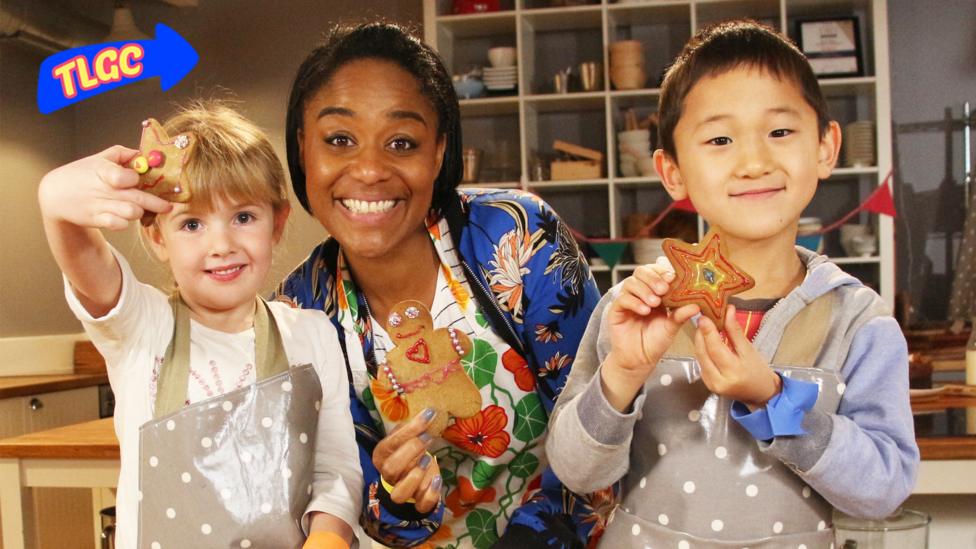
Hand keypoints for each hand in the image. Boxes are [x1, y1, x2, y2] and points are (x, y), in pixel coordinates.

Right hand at [38, 145, 171, 230]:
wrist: (55, 194)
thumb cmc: (82, 174)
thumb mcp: (98, 158)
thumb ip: (122, 154)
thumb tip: (143, 154)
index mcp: (102, 171)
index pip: (124, 177)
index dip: (134, 178)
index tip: (137, 178)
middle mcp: (103, 190)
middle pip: (137, 198)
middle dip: (157, 203)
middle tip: (168, 205)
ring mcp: (100, 206)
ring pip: (132, 213)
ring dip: (140, 211)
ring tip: (141, 207)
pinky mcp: (97, 220)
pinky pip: (120, 226)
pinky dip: (126, 223)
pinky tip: (126, 217)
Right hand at [372, 408, 442, 512]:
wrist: (412, 480)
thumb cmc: (408, 453)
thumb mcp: (405, 439)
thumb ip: (411, 429)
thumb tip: (426, 413)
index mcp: (382, 456)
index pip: (390, 443)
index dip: (410, 430)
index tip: (429, 415)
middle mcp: (388, 476)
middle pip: (391, 468)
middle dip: (411, 450)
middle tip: (428, 437)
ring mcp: (401, 492)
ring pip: (400, 493)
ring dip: (415, 475)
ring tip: (428, 459)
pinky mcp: (418, 504)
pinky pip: (421, 504)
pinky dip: (430, 493)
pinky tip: (437, 479)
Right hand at [601, 258, 698, 411]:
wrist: (641, 359)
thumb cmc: (655, 342)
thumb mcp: (672, 327)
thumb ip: (681, 314)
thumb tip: (696, 305)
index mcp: (655, 292)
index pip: (656, 272)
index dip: (663, 271)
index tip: (673, 277)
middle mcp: (640, 293)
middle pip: (641, 272)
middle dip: (653, 278)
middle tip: (663, 289)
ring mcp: (627, 300)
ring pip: (631, 283)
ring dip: (644, 290)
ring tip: (654, 303)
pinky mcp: (616, 310)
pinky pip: (622, 299)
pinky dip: (634, 302)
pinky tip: (644, 310)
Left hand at [693, 304, 781, 408]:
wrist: (760, 393)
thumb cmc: (758, 371)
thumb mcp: (749, 350)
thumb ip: (735, 331)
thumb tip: (728, 311)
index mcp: (733, 372)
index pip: (715, 348)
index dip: (708, 331)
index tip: (704, 317)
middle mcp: (719, 381)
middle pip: (703, 353)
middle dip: (701, 334)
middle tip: (703, 319)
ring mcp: (711, 384)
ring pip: (699, 357)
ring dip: (700, 341)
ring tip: (704, 328)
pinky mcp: (707, 384)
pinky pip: (701, 363)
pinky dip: (702, 351)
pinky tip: (706, 342)